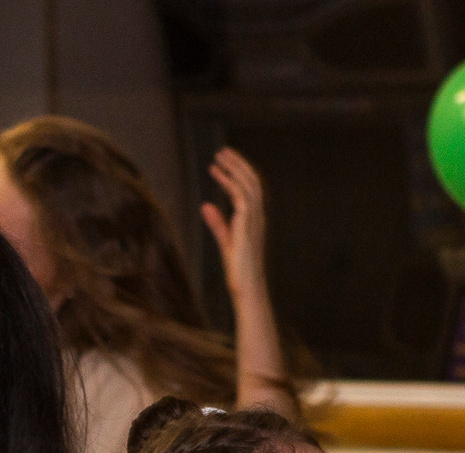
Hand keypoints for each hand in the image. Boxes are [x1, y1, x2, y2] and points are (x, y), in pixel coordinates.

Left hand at [199, 147, 268, 309]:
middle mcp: (258, 217)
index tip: (222, 163)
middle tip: (222, 151)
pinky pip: (240, 197)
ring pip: (248, 184)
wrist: (246, 289)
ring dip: (234, 168)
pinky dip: (228, 182)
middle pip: (253, 181)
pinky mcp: (247, 226)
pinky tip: (217, 174)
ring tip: (219, 156)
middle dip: (238, 164)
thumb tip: (206, 205)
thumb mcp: (226, 242)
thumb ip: (217, 223)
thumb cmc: (238, 271)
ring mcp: (255, 220)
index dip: (238, 173)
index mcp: (255, 220)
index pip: (250, 189)